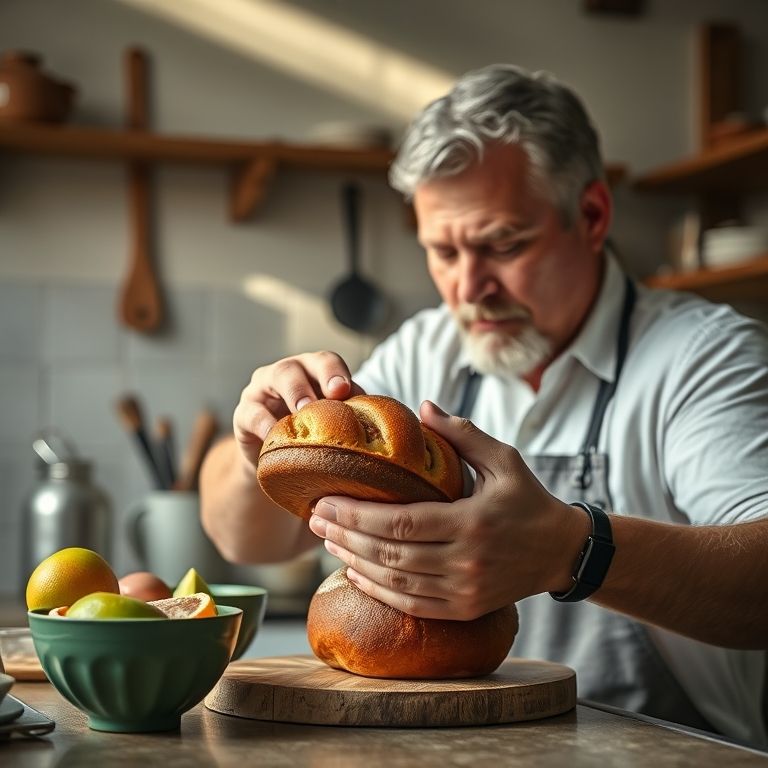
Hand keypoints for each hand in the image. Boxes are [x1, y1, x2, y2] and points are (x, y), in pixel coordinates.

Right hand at [232, 351, 364, 467]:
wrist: (273, 466)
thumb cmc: (309, 438)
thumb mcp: (329, 424)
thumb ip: (348, 415)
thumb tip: (378, 422)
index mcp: (313, 372)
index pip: (328, 361)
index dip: (338, 372)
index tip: (347, 390)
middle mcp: (288, 373)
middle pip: (303, 363)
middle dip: (320, 376)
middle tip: (334, 395)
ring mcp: (262, 390)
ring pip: (278, 376)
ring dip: (296, 392)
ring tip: (306, 411)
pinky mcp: (243, 414)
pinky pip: (252, 413)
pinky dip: (265, 424)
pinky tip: (276, 436)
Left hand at [308, 401, 588, 619]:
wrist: (561, 551)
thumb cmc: (529, 499)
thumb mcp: (504, 458)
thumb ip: (462, 434)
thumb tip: (422, 407)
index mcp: (473, 521)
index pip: (401, 522)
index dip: (357, 515)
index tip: (326, 501)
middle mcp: (466, 561)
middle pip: (390, 555)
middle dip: (346, 536)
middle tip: (315, 520)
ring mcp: (465, 590)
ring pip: (396, 582)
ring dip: (355, 562)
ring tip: (327, 541)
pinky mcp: (465, 609)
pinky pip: (412, 605)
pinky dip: (378, 591)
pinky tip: (354, 572)